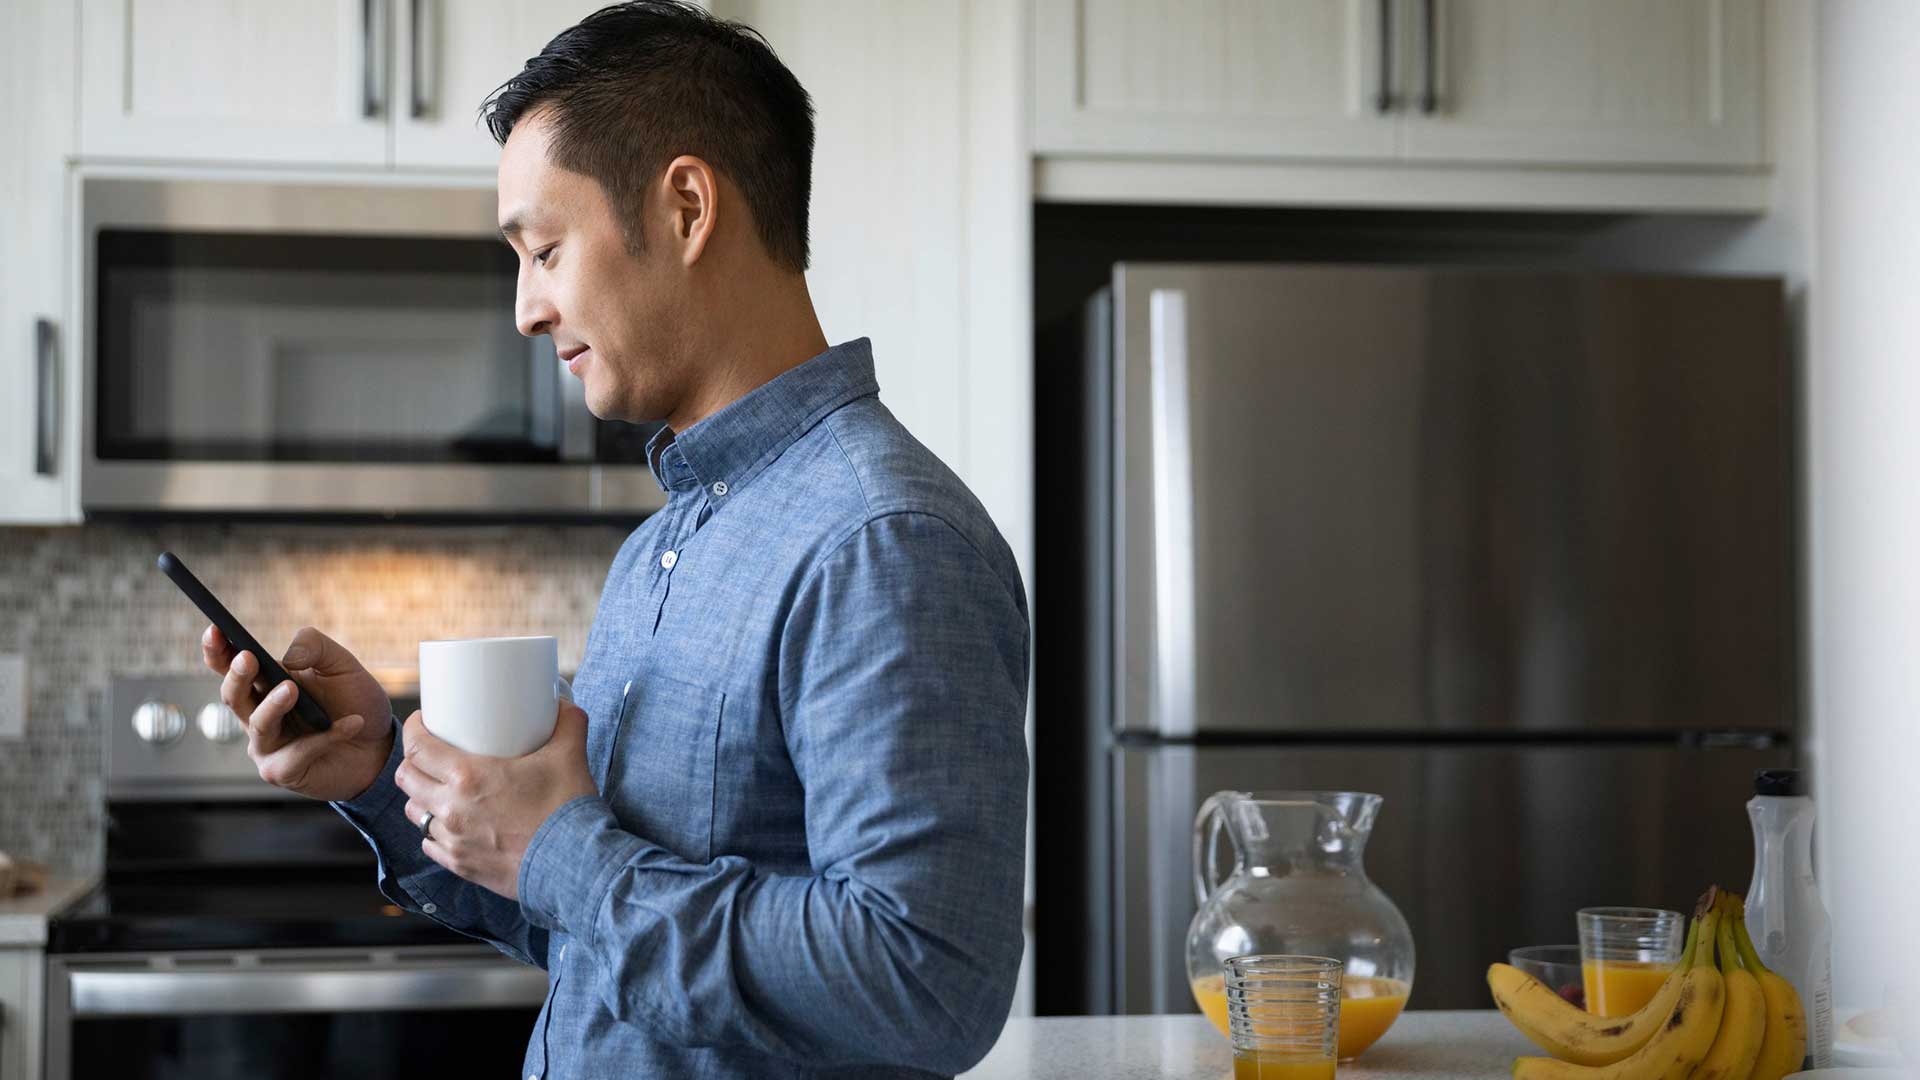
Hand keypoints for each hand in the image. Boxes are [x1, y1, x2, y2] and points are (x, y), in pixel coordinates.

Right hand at [203, 624, 395, 801]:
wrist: (380, 745)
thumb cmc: (355, 702)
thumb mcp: (342, 666)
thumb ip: (316, 648)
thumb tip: (288, 657)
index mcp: (265, 683)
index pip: (230, 665)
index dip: (217, 650)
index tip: (214, 628)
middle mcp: (258, 714)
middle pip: (233, 695)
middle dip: (238, 676)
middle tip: (248, 658)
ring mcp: (267, 745)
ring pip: (259, 724)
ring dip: (274, 705)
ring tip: (292, 689)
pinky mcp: (283, 771)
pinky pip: (297, 752)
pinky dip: (326, 737)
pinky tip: (352, 723)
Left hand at [395, 701, 595, 898]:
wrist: (573, 864)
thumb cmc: (567, 809)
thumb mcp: (570, 755)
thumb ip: (567, 723)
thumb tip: (563, 704)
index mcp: (469, 777)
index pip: (418, 747)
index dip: (413, 729)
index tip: (423, 722)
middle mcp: (451, 809)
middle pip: (407, 779)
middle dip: (413, 762)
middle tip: (429, 753)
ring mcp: (453, 840)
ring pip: (414, 813)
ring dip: (421, 798)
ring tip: (438, 789)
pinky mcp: (460, 865)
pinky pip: (429, 845)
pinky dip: (434, 831)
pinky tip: (451, 824)